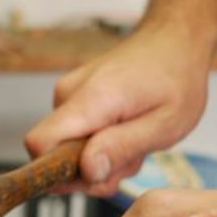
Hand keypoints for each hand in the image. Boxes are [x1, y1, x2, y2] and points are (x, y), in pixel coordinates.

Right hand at [26, 26, 211, 196]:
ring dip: (100, 158)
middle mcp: (69, 94)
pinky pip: (74, 137)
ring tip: (134, 140)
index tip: (96, 176)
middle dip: (90, 171)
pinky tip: (126, 131)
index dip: (59, 172)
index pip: (39, 144)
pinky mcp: (72, 99)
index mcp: (91, 99)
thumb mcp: (165, 124)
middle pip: (53, 155)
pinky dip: (100, 145)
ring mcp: (67, 95)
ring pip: (66, 150)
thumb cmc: (176, 77)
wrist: (174, 40)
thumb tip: (87, 170)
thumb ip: (122, 148)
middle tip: (131, 156)